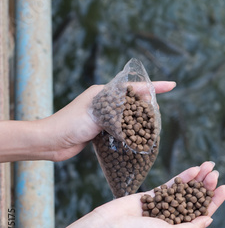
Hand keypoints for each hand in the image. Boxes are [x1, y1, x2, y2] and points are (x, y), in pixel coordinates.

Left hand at [44, 81, 175, 161]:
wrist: (50, 142)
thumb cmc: (69, 124)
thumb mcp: (96, 114)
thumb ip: (117, 111)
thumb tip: (139, 111)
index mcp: (103, 92)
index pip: (133, 86)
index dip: (154, 87)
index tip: (172, 86)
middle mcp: (104, 102)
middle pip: (133, 101)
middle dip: (148, 105)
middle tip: (160, 114)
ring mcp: (102, 116)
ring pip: (128, 116)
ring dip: (140, 121)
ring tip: (154, 127)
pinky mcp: (100, 130)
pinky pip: (121, 129)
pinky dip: (130, 132)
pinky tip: (138, 138)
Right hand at [91, 161, 224, 227]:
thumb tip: (209, 219)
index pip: (202, 215)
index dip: (215, 201)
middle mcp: (171, 220)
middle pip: (195, 201)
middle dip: (207, 187)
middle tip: (216, 174)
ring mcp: (162, 207)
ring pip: (184, 191)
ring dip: (197, 179)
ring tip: (209, 166)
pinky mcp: (151, 196)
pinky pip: (171, 186)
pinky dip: (183, 177)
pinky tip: (194, 169)